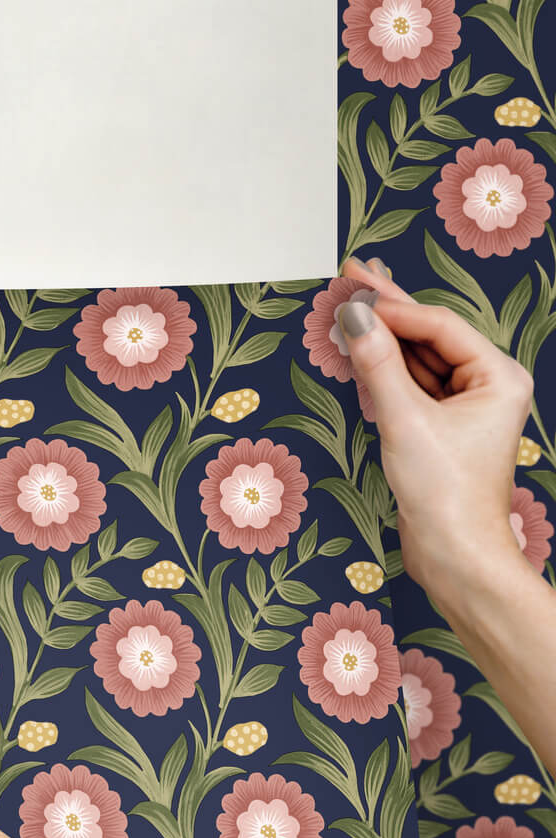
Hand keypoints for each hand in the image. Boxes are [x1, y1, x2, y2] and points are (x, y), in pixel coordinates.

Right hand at [336, 256, 535, 600]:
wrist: (454, 554)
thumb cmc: (446, 494)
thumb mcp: (405, 421)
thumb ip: (377, 365)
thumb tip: (354, 318)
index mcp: (497, 377)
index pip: (438, 326)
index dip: (393, 307)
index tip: (353, 288)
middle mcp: (485, 388)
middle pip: (428, 337)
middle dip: (388, 311)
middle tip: (352, 276)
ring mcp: (462, 411)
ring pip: (417, 362)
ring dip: (381, 341)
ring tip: (347, 311)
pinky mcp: (439, 432)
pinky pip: (410, 388)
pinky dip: (383, 372)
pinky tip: (361, 353)